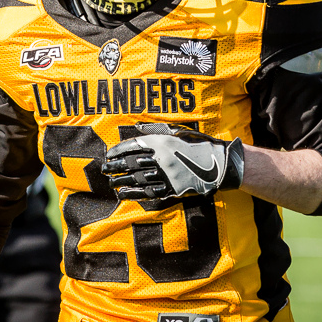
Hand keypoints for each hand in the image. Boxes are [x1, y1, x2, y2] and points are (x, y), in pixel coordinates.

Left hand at [102, 123, 243, 200]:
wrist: (218, 163)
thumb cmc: (197, 144)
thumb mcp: (177, 131)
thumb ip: (155, 130)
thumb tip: (136, 127)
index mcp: (162, 142)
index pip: (133, 146)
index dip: (118, 150)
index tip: (109, 154)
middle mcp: (162, 159)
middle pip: (132, 163)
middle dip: (116, 167)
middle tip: (104, 169)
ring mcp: (167, 175)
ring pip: (138, 179)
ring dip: (122, 181)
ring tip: (111, 182)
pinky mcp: (173, 189)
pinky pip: (150, 192)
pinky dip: (135, 193)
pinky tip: (124, 194)